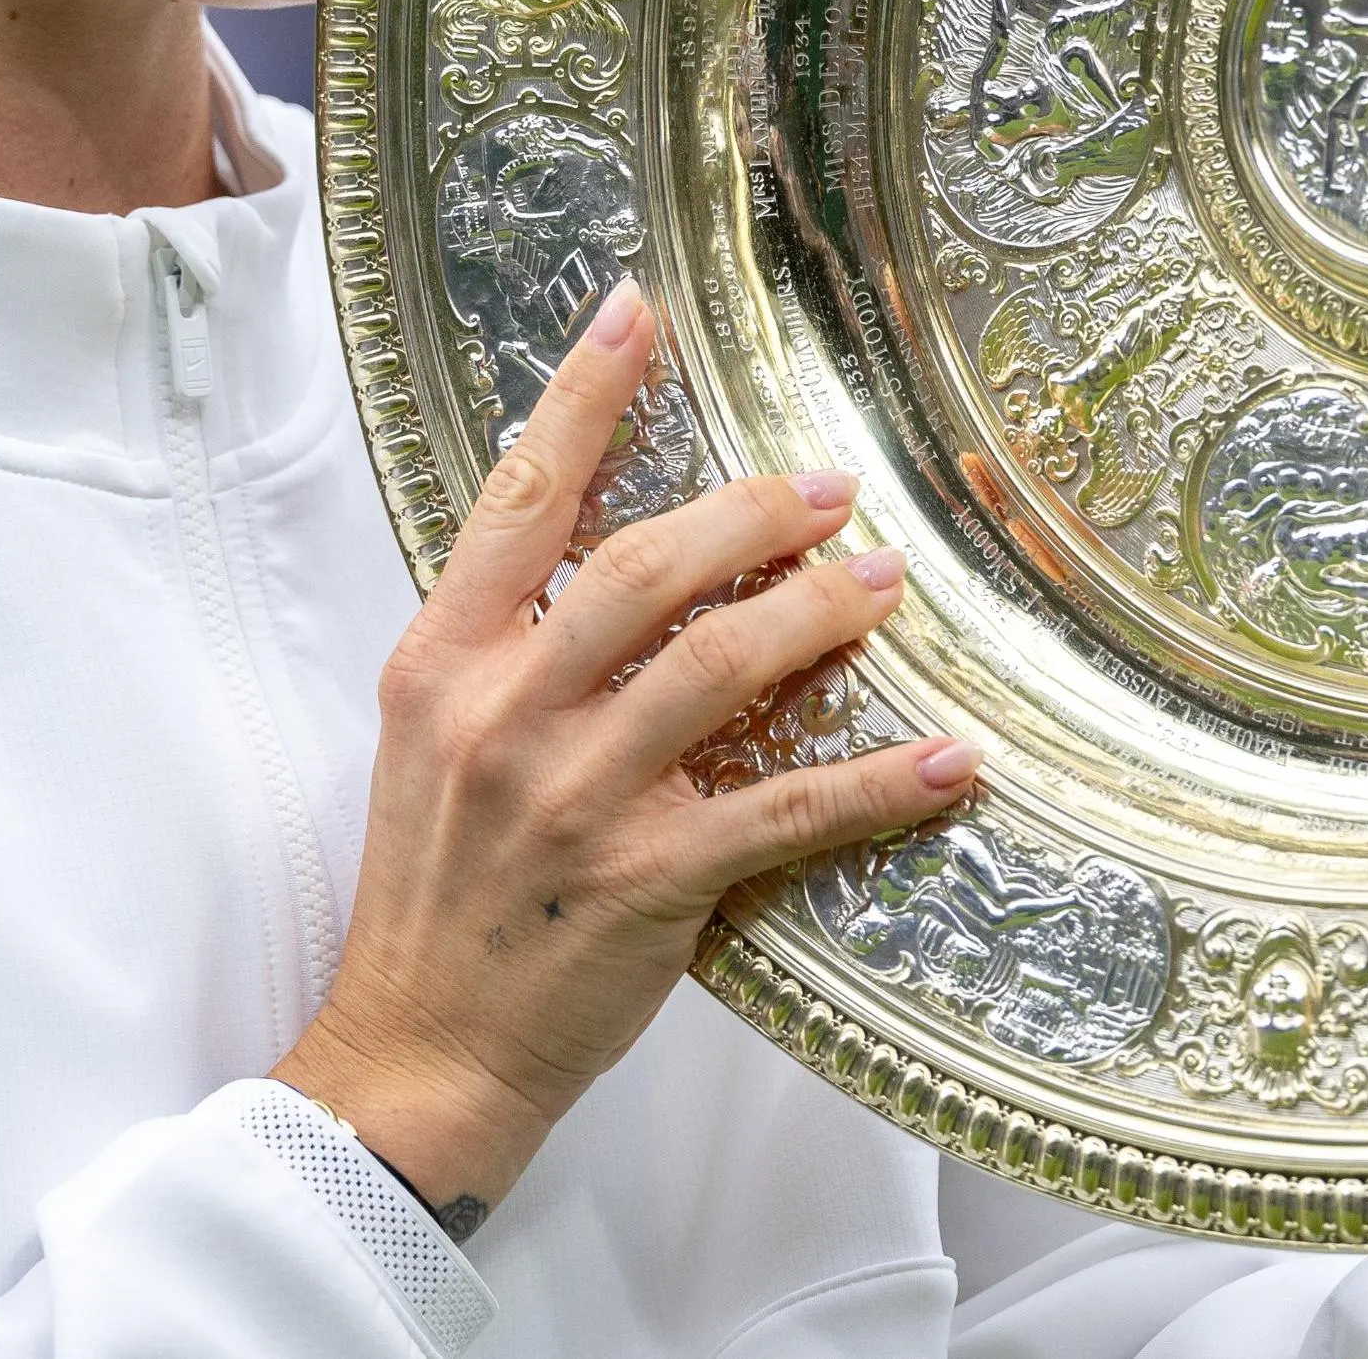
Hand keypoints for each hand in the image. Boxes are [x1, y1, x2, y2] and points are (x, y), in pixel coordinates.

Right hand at [274, 280, 977, 1219]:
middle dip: (750, 514)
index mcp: (442, 666)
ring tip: (881, 583)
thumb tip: (609, 562)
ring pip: (720, 667)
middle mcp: (505, 716)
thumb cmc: (436, 896)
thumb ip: (506, 650)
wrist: (418, 1053)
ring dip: (816, 613)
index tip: (637, 313)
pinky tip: (949, 760)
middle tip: (829, 487)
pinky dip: (879, 782)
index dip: (582, 399)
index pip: (518, 503)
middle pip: (645, 568)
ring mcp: (578, 799)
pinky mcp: (650, 882)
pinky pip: (788, 809)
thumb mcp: (431, 745)